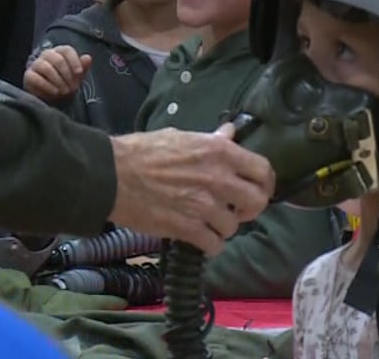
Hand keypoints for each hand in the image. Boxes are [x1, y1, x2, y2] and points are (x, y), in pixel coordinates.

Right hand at [23, 46, 91, 101]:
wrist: (51, 97)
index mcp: (60, 52)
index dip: (74, 61)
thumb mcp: (76, 77)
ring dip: (58, 81)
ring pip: (46, 67)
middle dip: (66, 74)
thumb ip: (82, 67)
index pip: (67, 50)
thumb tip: (88, 58)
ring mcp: (36, 64)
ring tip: (64, 91)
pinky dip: (47, 86)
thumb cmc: (65, 83)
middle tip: (71, 87)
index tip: (79, 73)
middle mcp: (47, 55)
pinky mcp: (29, 75)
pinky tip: (55, 92)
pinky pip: (36, 78)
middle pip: (57, 59)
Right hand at [107, 123, 275, 254]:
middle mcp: (219, 178)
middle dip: (249, 209)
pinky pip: (214, 245)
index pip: (263, 170)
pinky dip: (208, 244)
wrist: (113, 175)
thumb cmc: (143, 151)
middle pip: (257, 202)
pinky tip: (198, 237)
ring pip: (233, 226)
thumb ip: (211, 140)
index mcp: (219, 152)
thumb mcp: (181, 137)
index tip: (258, 189)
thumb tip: (230, 133)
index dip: (264, 183)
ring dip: (223, 227)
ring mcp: (205, 206)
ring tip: (208, 222)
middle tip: (235, 210)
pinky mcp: (188, 229)